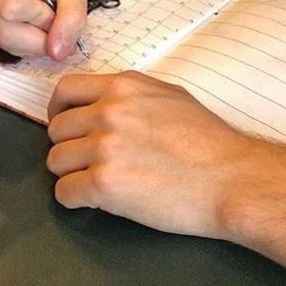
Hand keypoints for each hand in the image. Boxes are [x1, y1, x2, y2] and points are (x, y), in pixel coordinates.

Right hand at [0, 0, 90, 59]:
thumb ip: (71, 16)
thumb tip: (57, 49)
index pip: (13, 7)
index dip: (40, 16)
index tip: (54, 8)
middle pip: (6, 32)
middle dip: (40, 36)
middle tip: (57, 21)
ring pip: (6, 43)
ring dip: (36, 43)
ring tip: (49, 23)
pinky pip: (6, 46)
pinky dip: (29, 45)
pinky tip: (38, 28)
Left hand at [47, 71, 258, 236]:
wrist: (230, 176)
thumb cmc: (208, 141)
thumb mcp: (170, 96)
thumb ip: (132, 96)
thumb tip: (107, 103)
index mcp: (124, 86)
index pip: (66, 89)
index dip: (60, 110)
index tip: (66, 124)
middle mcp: (110, 111)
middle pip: (56, 129)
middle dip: (69, 146)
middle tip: (88, 160)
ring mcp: (105, 146)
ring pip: (55, 161)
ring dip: (72, 174)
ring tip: (97, 181)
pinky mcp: (104, 183)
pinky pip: (64, 193)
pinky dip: (76, 199)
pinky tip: (98, 199)